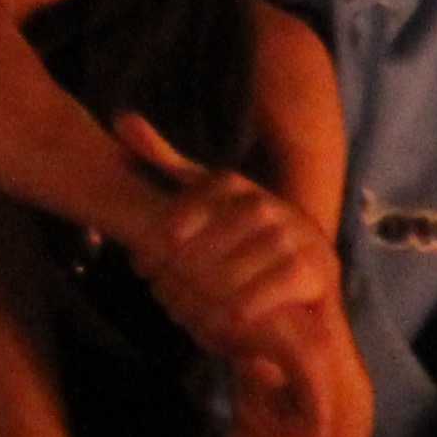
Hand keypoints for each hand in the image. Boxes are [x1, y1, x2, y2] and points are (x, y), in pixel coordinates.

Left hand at [111, 115, 344, 362]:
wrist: (301, 284)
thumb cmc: (237, 240)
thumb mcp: (201, 200)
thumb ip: (163, 161)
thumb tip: (121, 118)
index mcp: (237, 186)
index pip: (201, 195)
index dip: (173, 225)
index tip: (151, 253)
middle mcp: (268, 204)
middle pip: (223, 229)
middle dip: (188, 261)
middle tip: (160, 289)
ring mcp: (295, 235)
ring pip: (248, 257)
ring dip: (215, 286)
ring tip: (187, 309)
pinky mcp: (315, 269)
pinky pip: (278, 282)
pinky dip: (249, 302)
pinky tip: (225, 318)